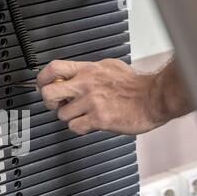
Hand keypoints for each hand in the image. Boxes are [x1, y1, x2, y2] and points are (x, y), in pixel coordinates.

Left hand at [37, 58, 192, 135]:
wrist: (154, 97)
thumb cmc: (134, 84)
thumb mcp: (107, 67)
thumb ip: (87, 72)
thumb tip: (70, 76)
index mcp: (87, 70)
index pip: (54, 68)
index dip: (42, 78)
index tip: (43, 85)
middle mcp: (86, 84)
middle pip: (49, 92)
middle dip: (48, 102)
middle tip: (57, 105)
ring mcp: (91, 102)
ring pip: (62, 115)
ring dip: (70, 118)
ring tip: (83, 115)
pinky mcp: (98, 118)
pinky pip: (75, 127)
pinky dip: (80, 128)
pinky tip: (89, 123)